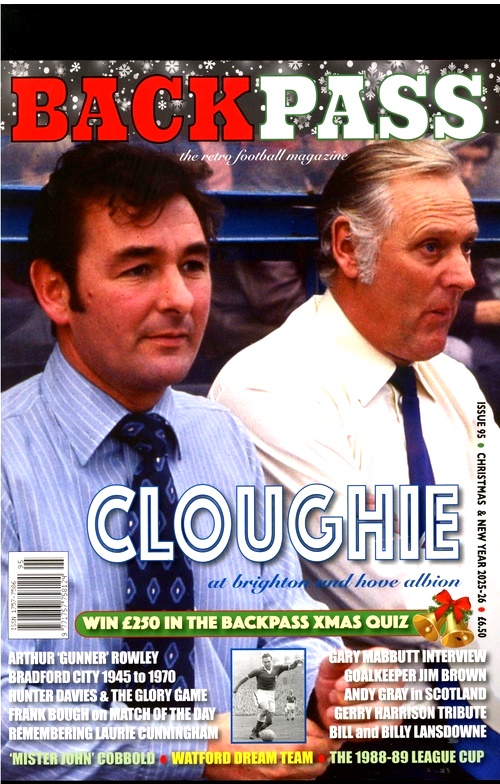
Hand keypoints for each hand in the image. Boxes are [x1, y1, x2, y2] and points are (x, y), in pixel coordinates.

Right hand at [205, 713, 337, 779]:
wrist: (205, 752)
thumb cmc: (230, 729)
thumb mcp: (261, 717)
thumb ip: (289, 723)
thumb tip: (308, 726)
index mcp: (286, 748)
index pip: (322, 746)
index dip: (328, 738)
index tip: (328, 732)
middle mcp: (284, 769)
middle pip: (320, 765)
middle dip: (324, 752)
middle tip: (323, 740)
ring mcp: (275, 781)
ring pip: (308, 777)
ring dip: (313, 763)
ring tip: (309, 749)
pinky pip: (293, 783)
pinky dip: (299, 773)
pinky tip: (292, 759)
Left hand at [313, 648, 405, 737]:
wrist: (333, 701)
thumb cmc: (335, 677)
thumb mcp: (330, 666)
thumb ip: (336, 659)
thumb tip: (345, 653)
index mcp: (383, 657)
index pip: (378, 664)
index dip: (359, 676)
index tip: (339, 685)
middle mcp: (396, 678)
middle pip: (378, 691)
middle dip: (351, 697)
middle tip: (332, 697)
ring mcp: (396, 701)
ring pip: (377, 712)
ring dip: (351, 715)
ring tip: (330, 713)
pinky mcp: (392, 722)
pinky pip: (376, 730)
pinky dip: (354, 731)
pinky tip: (337, 728)